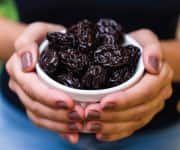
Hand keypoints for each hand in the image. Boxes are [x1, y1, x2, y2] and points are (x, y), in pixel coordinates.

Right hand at [6, 22, 83, 143]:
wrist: (46, 47)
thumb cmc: (45, 38)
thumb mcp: (37, 31)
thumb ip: (27, 42)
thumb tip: (27, 63)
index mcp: (19, 68)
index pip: (30, 86)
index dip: (48, 96)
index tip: (69, 102)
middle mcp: (21, 85)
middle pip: (36, 105)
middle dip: (58, 114)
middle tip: (80, 116)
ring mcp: (28, 97)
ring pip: (40, 117)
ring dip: (59, 124)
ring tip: (79, 125)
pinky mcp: (37, 104)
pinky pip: (44, 121)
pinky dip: (59, 129)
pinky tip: (73, 134)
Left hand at [84, 29, 172, 141]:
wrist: (138, 57)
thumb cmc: (137, 46)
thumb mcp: (145, 39)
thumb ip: (152, 48)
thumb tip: (153, 65)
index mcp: (160, 77)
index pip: (145, 92)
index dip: (126, 99)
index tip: (104, 102)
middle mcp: (158, 95)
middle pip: (138, 110)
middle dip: (113, 115)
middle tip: (90, 114)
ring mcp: (150, 107)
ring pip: (133, 122)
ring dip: (111, 125)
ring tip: (91, 124)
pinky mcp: (141, 114)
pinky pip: (131, 127)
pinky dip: (115, 133)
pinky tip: (101, 133)